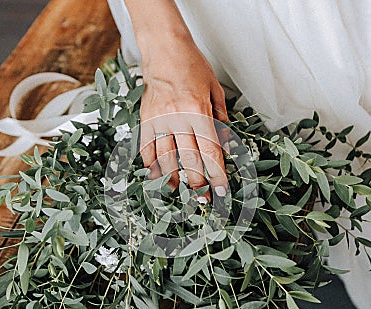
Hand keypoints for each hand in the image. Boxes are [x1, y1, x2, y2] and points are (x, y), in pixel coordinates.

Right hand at [139, 35, 228, 199]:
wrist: (164, 49)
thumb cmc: (191, 65)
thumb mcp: (214, 89)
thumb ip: (220, 117)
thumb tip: (225, 142)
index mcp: (198, 111)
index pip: (210, 151)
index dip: (217, 173)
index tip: (222, 189)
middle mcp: (178, 118)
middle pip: (189, 159)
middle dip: (197, 183)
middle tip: (203, 198)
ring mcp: (159, 120)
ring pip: (165, 158)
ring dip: (172, 179)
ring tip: (178, 192)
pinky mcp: (146, 119)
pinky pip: (146, 147)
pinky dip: (150, 163)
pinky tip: (155, 174)